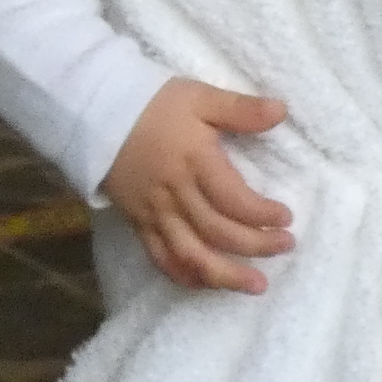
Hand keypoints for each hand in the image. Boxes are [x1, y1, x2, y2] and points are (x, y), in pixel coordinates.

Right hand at [101, 78, 293, 292]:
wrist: (95, 113)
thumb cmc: (154, 103)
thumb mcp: (200, 96)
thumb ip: (241, 109)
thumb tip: (282, 111)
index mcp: (195, 162)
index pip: (234, 199)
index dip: (263, 214)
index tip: (286, 218)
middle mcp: (175, 194)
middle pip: (218, 231)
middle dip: (255, 245)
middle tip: (284, 246)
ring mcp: (154, 213)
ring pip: (191, 254)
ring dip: (225, 275)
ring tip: (255, 285)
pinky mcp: (138, 223)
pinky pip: (161, 258)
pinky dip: (185, 276)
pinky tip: (207, 283)